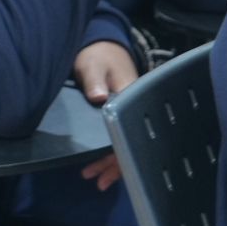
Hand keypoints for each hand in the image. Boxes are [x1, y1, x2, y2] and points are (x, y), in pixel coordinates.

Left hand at [73, 40, 137, 192]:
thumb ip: (95, 80)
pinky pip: (119, 137)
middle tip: (96, 180)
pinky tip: (101, 166)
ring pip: (124, 143)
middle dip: (114, 164)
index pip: (129, 130)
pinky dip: (110, 153)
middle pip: (128, 141)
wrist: (103, 44)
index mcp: (129, 97)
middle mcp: (132, 108)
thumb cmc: (99, 54)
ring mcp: (127, 113)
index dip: (120, 151)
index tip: (107, 167)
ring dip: (110, 163)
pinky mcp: (119, 114)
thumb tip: (99, 97)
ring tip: (95, 180)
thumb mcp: (93, 64)